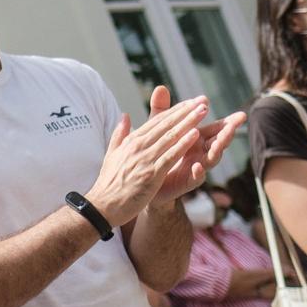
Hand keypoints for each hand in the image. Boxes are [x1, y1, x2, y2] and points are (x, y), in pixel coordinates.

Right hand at [84, 90, 209, 227]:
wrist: (103, 206)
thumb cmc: (108, 183)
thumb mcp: (111, 154)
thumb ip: (120, 134)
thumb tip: (124, 116)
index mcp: (131, 141)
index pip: (157, 121)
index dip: (175, 111)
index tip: (190, 102)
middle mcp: (138, 146)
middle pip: (166, 125)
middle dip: (186, 111)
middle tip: (203, 101)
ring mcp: (145, 159)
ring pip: (171, 136)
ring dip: (189, 122)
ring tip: (203, 111)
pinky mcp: (151, 174)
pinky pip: (170, 156)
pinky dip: (183, 144)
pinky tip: (195, 135)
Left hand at [140, 86, 246, 203]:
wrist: (147, 180)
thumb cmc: (158, 152)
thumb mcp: (158, 129)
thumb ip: (162, 110)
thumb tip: (161, 87)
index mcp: (197, 138)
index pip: (216, 128)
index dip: (228, 122)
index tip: (241, 114)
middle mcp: (200, 152)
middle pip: (219, 141)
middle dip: (228, 132)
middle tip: (238, 123)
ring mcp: (196, 167)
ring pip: (212, 158)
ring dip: (218, 149)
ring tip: (223, 140)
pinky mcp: (186, 181)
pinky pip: (196, 177)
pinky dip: (198, 172)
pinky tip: (198, 166)